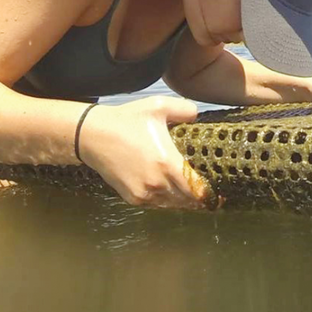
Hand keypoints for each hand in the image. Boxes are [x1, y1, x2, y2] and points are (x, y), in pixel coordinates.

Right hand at [78, 96, 213, 208]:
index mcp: (167, 163)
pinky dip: (168, 202)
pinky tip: (175, 195)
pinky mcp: (131, 197)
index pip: (197, 188)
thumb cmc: (126, 121)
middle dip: (200, 200)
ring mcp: (143, 193)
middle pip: (187, 200)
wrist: (92, 135)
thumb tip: (197, 116)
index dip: (209, 193)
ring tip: (197, 198)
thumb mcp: (159, 107)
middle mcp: (156, 183)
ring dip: (185, 202)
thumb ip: (186, 109)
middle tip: (213, 197)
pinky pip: (156, 205)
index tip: (219, 194)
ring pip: (172, 205)